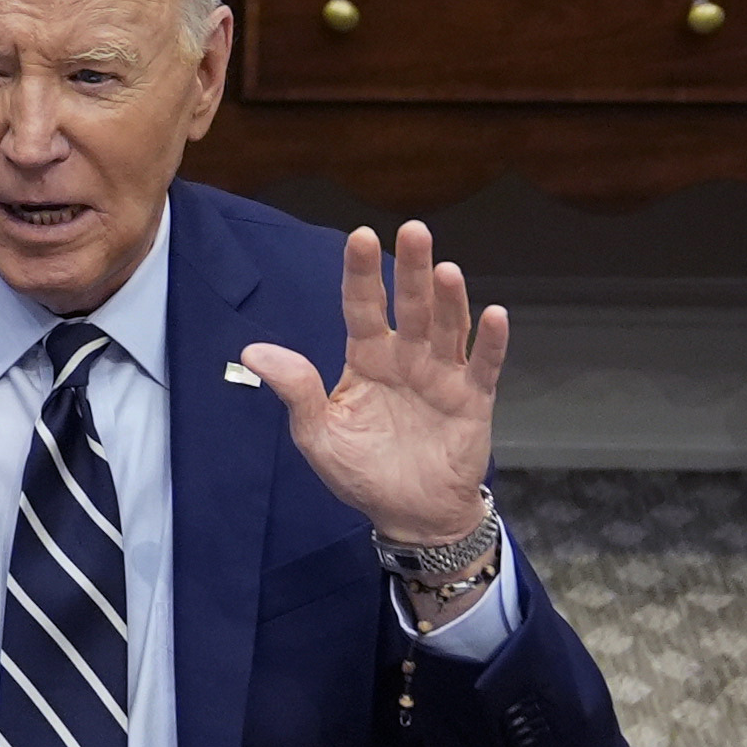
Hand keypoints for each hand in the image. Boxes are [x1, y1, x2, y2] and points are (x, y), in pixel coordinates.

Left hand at [231, 223, 507, 549]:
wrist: (410, 517)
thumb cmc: (363, 473)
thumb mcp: (319, 436)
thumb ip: (296, 390)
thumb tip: (252, 351)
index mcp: (367, 358)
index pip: (362, 307)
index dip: (362, 273)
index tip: (360, 235)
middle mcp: (407, 357)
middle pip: (411, 305)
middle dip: (412, 269)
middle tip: (414, 230)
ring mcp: (442, 375)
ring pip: (447, 327)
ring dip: (450, 299)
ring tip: (447, 271)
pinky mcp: (472, 400)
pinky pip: (484, 366)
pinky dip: (491, 342)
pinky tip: (494, 315)